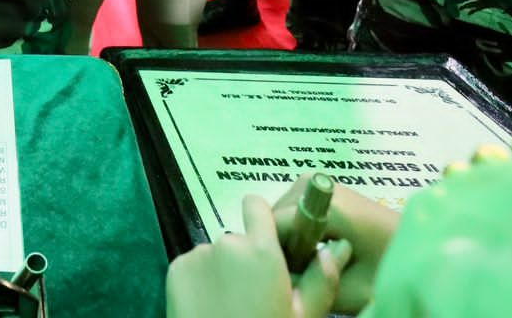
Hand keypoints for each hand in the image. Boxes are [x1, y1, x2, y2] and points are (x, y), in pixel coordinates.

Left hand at [166, 195, 348, 317]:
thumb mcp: (303, 316)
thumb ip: (321, 278)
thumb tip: (337, 247)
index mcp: (261, 250)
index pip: (256, 205)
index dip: (262, 218)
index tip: (268, 242)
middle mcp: (226, 242)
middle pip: (239, 238)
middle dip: (246, 258)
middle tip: (254, 295)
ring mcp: (197, 254)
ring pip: (216, 254)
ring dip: (224, 270)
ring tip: (231, 305)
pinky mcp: (175, 268)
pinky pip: (194, 266)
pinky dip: (201, 280)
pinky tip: (209, 306)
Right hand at [271, 176, 398, 314]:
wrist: (422, 247)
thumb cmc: (390, 268)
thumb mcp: (349, 289)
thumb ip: (307, 285)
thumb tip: (276, 279)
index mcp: (326, 204)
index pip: (273, 226)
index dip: (276, 257)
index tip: (291, 280)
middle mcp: (316, 183)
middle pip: (275, 218)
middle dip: (282, 248)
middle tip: (303, 276)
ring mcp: (319, 183)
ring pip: (281, 216)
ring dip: (290, 243)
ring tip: (312, 266)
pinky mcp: (324, 189)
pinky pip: (294, 212)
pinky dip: (299, 235)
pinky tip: (316, 254)